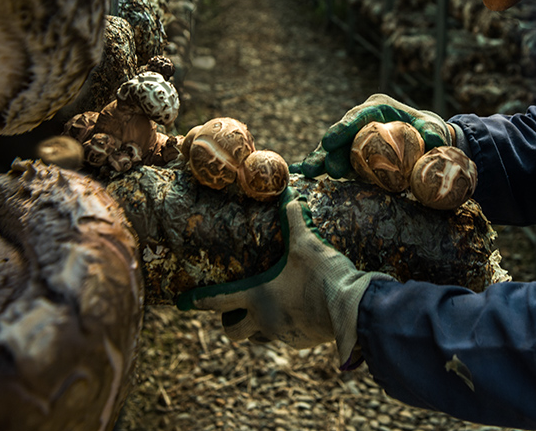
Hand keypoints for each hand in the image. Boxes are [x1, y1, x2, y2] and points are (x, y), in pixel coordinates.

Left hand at [177, 195, 392, 369]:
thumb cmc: (323, 275)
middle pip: (232, 330)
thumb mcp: (306, 244)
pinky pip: (283, 338)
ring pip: (257, 338)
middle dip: (229, 323)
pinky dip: (282, 328)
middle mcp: (264, 320)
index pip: (218, 300)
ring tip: (266, 310)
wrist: (352, 309)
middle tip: (233, 312)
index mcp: (258, 296)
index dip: (198, 301)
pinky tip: (296, 313)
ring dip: (255, 327)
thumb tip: (289, 193)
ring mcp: (282, 336)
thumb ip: (295, 220)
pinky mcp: (301, 343)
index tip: (182, 303)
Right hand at [291, 94, 456, 177]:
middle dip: (330, 149)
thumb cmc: (429, 132)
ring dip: (322, 160)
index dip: (343, 128)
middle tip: (324, 166)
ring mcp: (355, 137)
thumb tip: (435, 142)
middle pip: (342, 133)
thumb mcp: (433, 129)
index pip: (358, 116)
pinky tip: (308, 176)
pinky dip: (324, 167)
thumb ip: (433, 133)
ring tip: (310, 172)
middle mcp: (362, 121)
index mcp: (378, 108)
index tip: (330, 141)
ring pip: (335, 148)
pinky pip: (336, 160)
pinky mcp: (353, 153)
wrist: (427, 143)